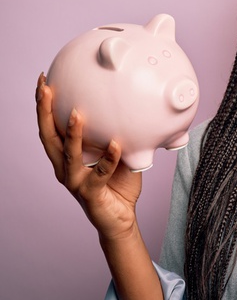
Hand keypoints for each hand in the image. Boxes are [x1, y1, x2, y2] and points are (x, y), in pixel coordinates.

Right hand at [36, 73, 141, 240]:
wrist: (120, 219)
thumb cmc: (117, 183)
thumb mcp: (118, 153)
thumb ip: (116, 132)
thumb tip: (130, 106)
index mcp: (67, 156)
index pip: (50, 127)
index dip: (44, 105)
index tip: (43, 80)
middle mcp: (64, 167)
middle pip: (49, 136)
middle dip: (45, 112)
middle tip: (46, 89)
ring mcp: (76, 181)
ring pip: (69, 155)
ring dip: (73, 134)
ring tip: (77, 113)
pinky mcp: (91, 193)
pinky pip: (100, 174)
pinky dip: (108, 158)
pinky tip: (115, 144)